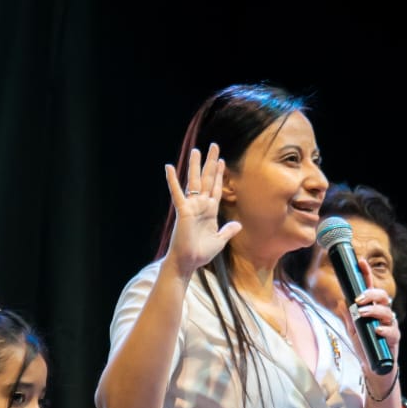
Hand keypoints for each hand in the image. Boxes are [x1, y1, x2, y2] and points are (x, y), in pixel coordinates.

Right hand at [163, 146, 242, 278]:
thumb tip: (238, 225)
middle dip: (211, 163)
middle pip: (207, 179)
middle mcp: (200, 205)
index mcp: (210, 211)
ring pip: (194, 181)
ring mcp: (191, 206)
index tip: (222, 161)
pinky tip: (169, 167)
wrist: (188, 262)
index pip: (216, 188)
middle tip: (214, 146)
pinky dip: (172, 180)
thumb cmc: (201, 253)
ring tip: (196, 150)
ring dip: (195, 166)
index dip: (220, 175)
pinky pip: (177, 193)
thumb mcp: (220, 240)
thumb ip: (228, 231)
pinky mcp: (183, 210)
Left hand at [350, 257, 400, 363]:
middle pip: (382, 296)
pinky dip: (384, 329)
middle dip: (371, 294)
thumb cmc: (365, 345)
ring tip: (362, 314)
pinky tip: (376, 330)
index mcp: (373, 308)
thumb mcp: (353, 329)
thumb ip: (348, 316)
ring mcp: (390, 325)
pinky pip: (392, 331)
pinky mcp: (394, 339)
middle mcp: (384, 314)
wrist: (373, 366)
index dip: (367, 274)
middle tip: (358, 300)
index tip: (361, 262)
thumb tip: (342, 301)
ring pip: (387, 311)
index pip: (371, 288)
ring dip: (373, 311)